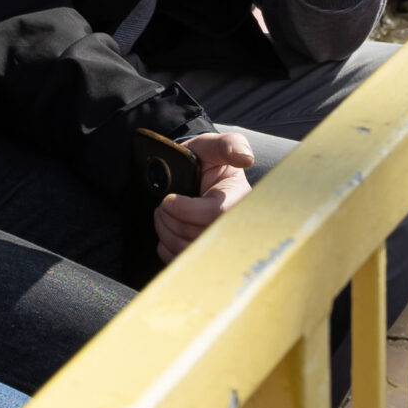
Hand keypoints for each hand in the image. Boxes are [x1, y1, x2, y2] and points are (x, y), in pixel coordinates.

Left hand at [154, 132, 254, 262]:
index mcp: (238, 199)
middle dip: (172, 221)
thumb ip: (229, 144)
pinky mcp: (204, 254)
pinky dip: (166, 249)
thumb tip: (245, 157)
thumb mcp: (214, 146)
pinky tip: (167, 233)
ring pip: (189, 251)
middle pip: (200, 237)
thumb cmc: (206, 161)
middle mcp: (233, 224)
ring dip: (166, 233)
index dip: (186, 210)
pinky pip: (182, 262)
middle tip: (161, 207)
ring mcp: (220, 242)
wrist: (191, 176)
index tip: (168, 200)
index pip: (215, 214)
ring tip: (162, 216)